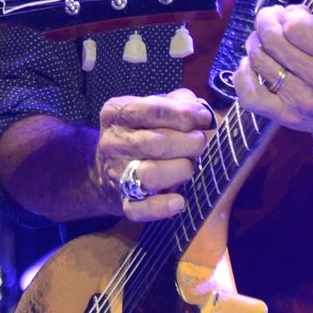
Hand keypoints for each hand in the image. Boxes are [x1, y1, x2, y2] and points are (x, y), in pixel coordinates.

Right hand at [93, 88, 213, 221]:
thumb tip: (202, 110)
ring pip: (150, 175)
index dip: (184, 114)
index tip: (205, 119)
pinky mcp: (122, 201)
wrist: (107, 168)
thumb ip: (178, 102)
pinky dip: (163, 207)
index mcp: (117, 113)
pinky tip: (179, 201)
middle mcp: (112, 142)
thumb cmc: (140, 132)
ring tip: (188, 167)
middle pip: (156, 144)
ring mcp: (116, 173)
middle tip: (199, 144)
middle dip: (188, 144)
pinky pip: (141, 209)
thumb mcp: (152, 107)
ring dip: (180, 171)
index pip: (152, 110)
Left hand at [230, 0, 312, 140]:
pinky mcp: (288, 119)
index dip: (290, 13)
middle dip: (267, 21)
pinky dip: (244, 74)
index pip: (295, 25)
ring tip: (269, 41)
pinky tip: (255, 64)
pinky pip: (249, 95)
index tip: (297, 14)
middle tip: (274, 20)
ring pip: (257, 61)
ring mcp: (305, 103)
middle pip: (271, 41)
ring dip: (257, 43)